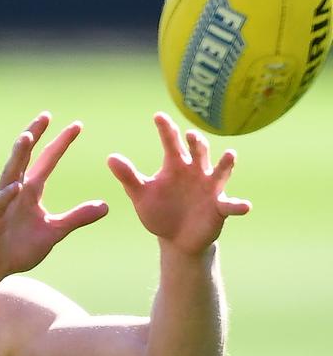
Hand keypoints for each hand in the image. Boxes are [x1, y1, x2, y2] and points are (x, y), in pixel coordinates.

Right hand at [0, 113, 108, 283]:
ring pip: (9, 174)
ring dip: (17, 156)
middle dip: (35, 136)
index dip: (60, 144)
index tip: (77, 125)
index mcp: (30, 192)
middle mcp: (15, 191)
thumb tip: (106, 206)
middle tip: (46, 115)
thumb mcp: (54, 232)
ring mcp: (1, 203)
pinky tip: (15, 186)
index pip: (47, 161)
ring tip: (27, 137)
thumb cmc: (18, 249)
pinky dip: (6, 195)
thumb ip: (77, 217)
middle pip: (25, 158)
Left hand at [107, 112, 250, 255]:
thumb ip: (128, 177)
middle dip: (196, 143)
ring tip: (230, 156)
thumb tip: (110, 158)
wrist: (177, 238)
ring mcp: (210, 187)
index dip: (165, 129)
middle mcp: (196, 171)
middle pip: (198, 151)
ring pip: (220, 171)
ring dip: (225, 164)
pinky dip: (238, 205)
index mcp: (175, 165)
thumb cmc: (160, 211)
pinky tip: (244, 206)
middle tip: (191, 136)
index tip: (157, 116)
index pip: (170, 142)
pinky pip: (231, 204)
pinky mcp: (220, 207)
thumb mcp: (141, 195)